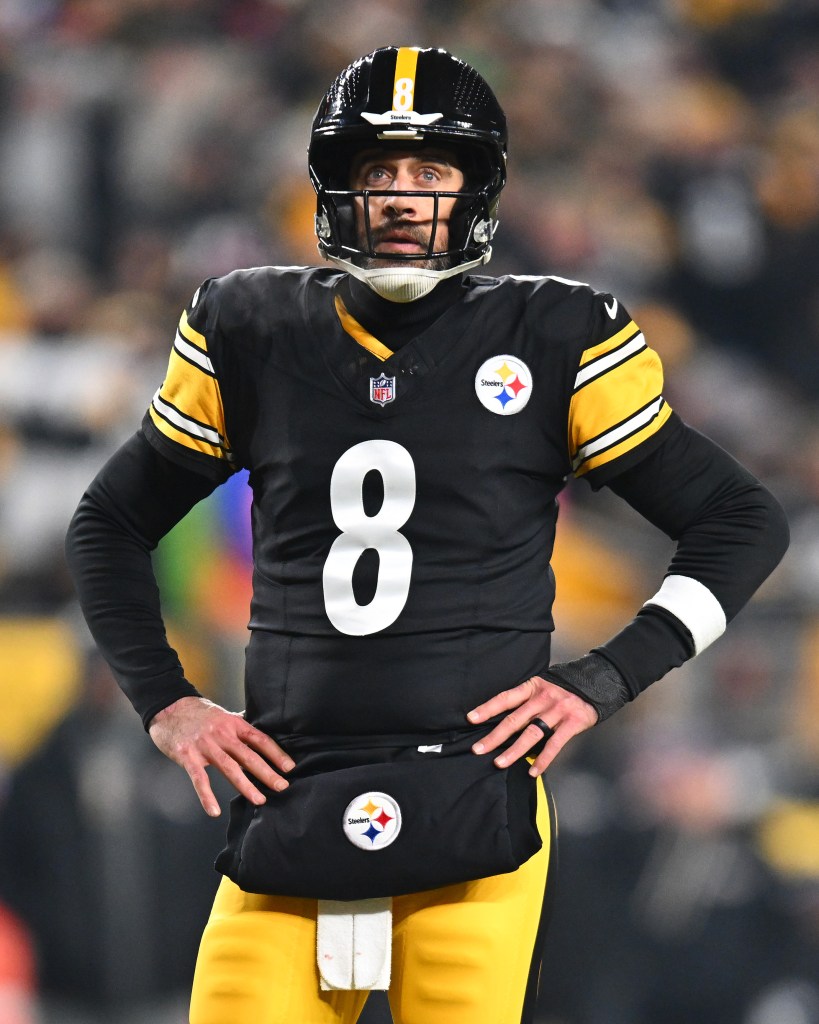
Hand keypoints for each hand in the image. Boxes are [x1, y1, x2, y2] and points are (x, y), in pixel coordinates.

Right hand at [148, 696, 294, 816]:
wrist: (168, 707)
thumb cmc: (198, 713)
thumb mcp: (223, 715)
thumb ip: (240, 726)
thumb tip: (260, 732)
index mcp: (233, 724)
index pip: (260, 739)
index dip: (276, 753)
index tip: (289, 767)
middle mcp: (222, 734)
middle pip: (248, 755)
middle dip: (267, 772)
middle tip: (282, 786)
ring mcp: (205, 745)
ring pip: (229, 768)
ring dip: (245, 786)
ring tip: (260, 800)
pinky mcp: (187, 756)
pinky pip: (199, 779)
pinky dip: (207, 796)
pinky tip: (214, 811)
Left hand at [467, 675, 597, 776]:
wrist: (596, 683)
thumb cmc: (563, 689)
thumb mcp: (542, 687)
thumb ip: (526, 701)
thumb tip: (502, 720)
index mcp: (532, 688)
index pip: (505, 698)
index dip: (487, 708)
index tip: (471, 719)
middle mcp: (542, 699)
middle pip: (514, 719)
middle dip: (494, 736)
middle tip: (478, 749)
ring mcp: (558, 711)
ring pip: (532, 733)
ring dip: (514, 750)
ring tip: (499, 763)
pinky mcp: (572, 723)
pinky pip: (554, 744)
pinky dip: (543, 759)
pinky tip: (532, 770)